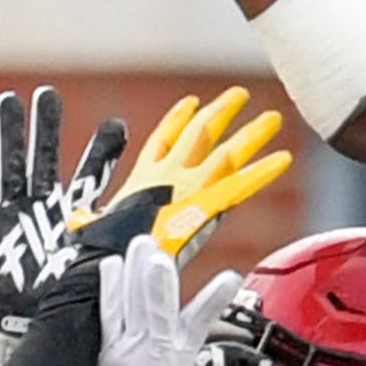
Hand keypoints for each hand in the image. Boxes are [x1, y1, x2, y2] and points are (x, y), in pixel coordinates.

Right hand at [0, 84, 129, 365]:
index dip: (103, 152)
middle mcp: (47, 211)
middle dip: (47, 127)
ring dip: (10, 134)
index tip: (117, 125)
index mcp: (79, 219)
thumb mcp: (107, 261)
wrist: (42, 337)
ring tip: (10, 100)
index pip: (92, 177)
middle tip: (48, 95)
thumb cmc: (78, 306)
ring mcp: (16, 217)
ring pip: (11, 165)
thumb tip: (164, 198)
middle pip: (46, 159)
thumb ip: (128, 226)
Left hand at [77, 235, 244, 365]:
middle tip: (160, 254)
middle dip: (159, 282)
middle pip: (157, 311)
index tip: (231, 278)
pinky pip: (106, 308)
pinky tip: (114, 263)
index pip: (201, 323)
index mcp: (179, 354)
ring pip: (130, 303)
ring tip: (142, 246)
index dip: (215, 301)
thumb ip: (214, 364)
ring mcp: (126, 342)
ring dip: (134, 272)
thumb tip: (246, 355)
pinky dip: (109, 283)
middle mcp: (154, 347)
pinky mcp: (104, 338)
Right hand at [89, 85, 290, 263]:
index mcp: (142, 181)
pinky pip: (239, 187)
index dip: (177, 120)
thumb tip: (82, 223)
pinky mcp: (201, 208)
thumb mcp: (93, 232)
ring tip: (273, 119)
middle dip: (220, 114)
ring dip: (250, 135)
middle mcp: (165, 177)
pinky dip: (262, 173)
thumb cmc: (97, 257)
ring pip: (224, 154)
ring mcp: (184, 189)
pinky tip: (283, 160)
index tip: (192, 103)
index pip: (162, 141)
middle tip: (240, 95)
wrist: (109, 270)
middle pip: (199, 136)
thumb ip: (94, 222)